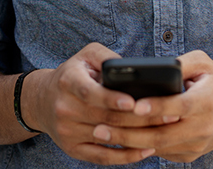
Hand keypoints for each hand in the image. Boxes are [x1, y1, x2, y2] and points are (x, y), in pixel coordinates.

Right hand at [26, 43, 162, 164]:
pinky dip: (125, 157)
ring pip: (107, 138)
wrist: (43, 101)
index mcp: (68, 82)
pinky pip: (102, 157)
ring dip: (138, 137)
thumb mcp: (86, 56)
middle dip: (139, 118)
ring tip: (164, 131)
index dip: (112, 99)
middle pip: (105, 118)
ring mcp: (68, 132)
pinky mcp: (73, 149)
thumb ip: (107, 58)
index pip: (90, 93)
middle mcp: (65, 108)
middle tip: (169, 115)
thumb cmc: (73, 74)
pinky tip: (145, 150)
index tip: (134, 102)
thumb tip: (132, 69)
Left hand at [89, 50, 212, 162]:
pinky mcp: (190, 155)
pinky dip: (139, 147)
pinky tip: (118, 139)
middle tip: (100, 127)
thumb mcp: (203, 62)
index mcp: (206, 101)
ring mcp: (196, 144)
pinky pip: (162, 152)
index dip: (156, 107)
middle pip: (162, 134)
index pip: (178, 106)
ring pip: (158, 147)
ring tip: (102, 133)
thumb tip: (155, 68)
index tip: (134, 106)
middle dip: (128, 132)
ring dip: (128, 142)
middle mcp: (202, 127)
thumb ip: (180, 63)